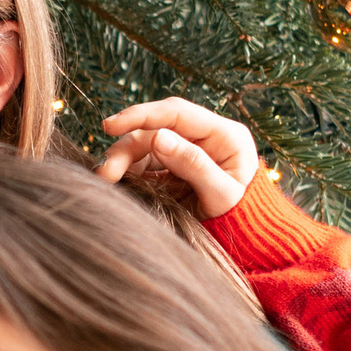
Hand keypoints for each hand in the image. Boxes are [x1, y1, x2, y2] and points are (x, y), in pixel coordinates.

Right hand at [96, 98, 260, 219]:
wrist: (246, 238)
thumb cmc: (243, 217)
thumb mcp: (223, 194)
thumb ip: (193, 164)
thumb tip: (158, 138)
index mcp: (223, 134)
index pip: (176, 112)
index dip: (141, 115)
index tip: (111, 126)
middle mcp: (202, 138)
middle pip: (154, 131)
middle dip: (126, 149)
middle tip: (104, 173)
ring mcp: (185, 154)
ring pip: (144, 149)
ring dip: (122, 162)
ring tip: (105, 180)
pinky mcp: (172, 171)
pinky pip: (144, 167)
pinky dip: (128, 174)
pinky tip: (118, 185)